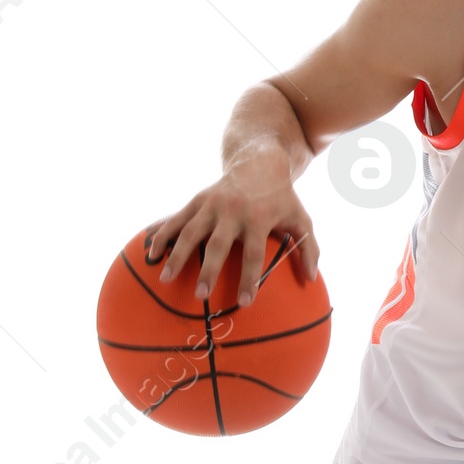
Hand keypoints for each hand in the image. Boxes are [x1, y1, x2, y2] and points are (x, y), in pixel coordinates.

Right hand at [146, 157, 319, 306]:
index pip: (253, 254)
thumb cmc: (281, 198)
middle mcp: (232, 211)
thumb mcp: (301, 219)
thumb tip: (312, 279)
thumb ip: (309, 249)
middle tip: (201, 295)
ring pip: (190, 232)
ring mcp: (211, 204)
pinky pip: (175, 220)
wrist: (258, 162)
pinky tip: (152, 256)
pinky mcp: (196, 200)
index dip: (249, 279)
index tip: (245, 302)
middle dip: (208, 270)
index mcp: (258, 218)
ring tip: (166, 279)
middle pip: (218, 244)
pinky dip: (162, 236)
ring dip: (177, 256)